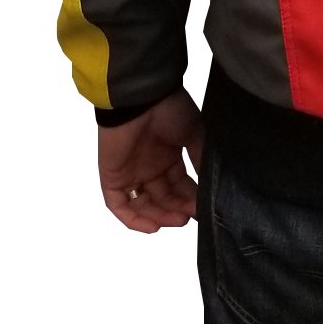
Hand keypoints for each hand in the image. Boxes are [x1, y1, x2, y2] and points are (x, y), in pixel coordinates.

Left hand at [98, 89, 204, 232]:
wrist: (141, 97)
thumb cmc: (170, 110)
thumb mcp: (194, 133)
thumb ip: (200, 159)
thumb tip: (211, 185)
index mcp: (168, 156)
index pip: (180, 186)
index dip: (191, 199)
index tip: (204, 208)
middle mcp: (149, 167)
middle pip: (163, 198)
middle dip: (178, 209)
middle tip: (192, 215)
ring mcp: (130, 172)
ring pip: (143, 205)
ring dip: (160, 217)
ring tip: (177, 220)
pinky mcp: (112, 177)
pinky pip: (119, 205)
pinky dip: (134, 219)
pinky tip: (153, 226)